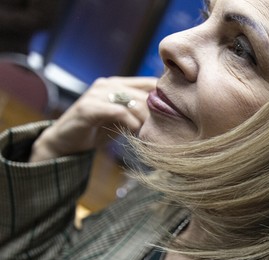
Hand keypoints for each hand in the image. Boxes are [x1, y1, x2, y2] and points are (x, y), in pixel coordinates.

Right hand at [31, 76, 157, 161]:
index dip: (166, 96)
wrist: (65, 141)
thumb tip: (169, 117)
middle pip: (145, 92)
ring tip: (152, 134)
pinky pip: (119, 112)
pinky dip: (132, 124)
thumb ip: (139, 113)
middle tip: (168, 129)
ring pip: (134, 101)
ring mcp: (97, 93)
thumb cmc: (97, 130)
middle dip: (159, 112)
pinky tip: (137, 135)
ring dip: (147, 120)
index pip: (150, 82)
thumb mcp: (123, 119)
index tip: (178, 114)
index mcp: (118, 84)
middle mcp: (108, 84)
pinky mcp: (89, 107)